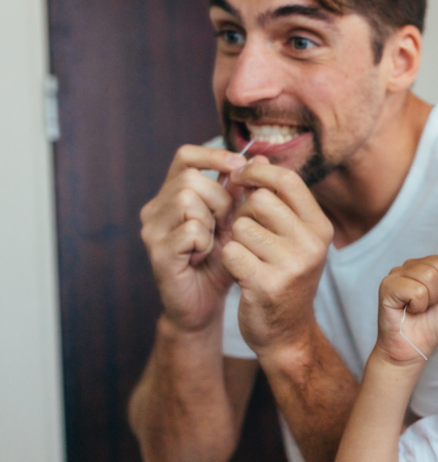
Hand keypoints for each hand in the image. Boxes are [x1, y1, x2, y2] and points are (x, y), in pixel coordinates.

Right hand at [140, 144, 246, 331]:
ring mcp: (153, 230)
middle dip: (220, 198)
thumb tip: (260, 159)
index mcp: (172, 195)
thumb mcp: (235, 223)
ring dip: (212, 220)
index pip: (185, 156)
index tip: (239, 166)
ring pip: (187, 199)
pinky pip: (190, 230)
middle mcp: (156, 208)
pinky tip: (204, 256)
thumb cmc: (220, 262)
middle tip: (227, 223)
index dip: (213, 156)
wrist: (204, 305)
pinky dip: (205, 242)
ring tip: (214, 240)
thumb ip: (242, 193)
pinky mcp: (157, 252)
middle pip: (190, 178)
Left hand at [221, 159, 333, 356]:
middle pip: (260, 200)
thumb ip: (277, 201)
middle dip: (243, 211)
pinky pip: (231, 252)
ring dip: (234, 239)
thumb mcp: (292, 238)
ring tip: (246, 256)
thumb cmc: (284, 277)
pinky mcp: (266, 284)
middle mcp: (312, 244)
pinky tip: (240, 273)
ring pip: (241, 226)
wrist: (287, 333)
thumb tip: (253, 157)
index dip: (258, 172)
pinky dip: (228, 260)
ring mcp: (291, 265)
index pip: (288, 180)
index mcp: (320, 227)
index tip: (240, 176)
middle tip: (244, 231)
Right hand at [375, 250, 437, 365]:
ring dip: (431, 299)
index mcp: (430, 265)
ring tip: (421, 308)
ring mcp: (398, 273)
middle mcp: (413, 265)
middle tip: (434, 305)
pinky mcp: (388, 285)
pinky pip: (416, 290)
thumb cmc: (432, 326)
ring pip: (429, 275)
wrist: (414, 349)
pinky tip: (410, 310)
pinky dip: (419, 305)